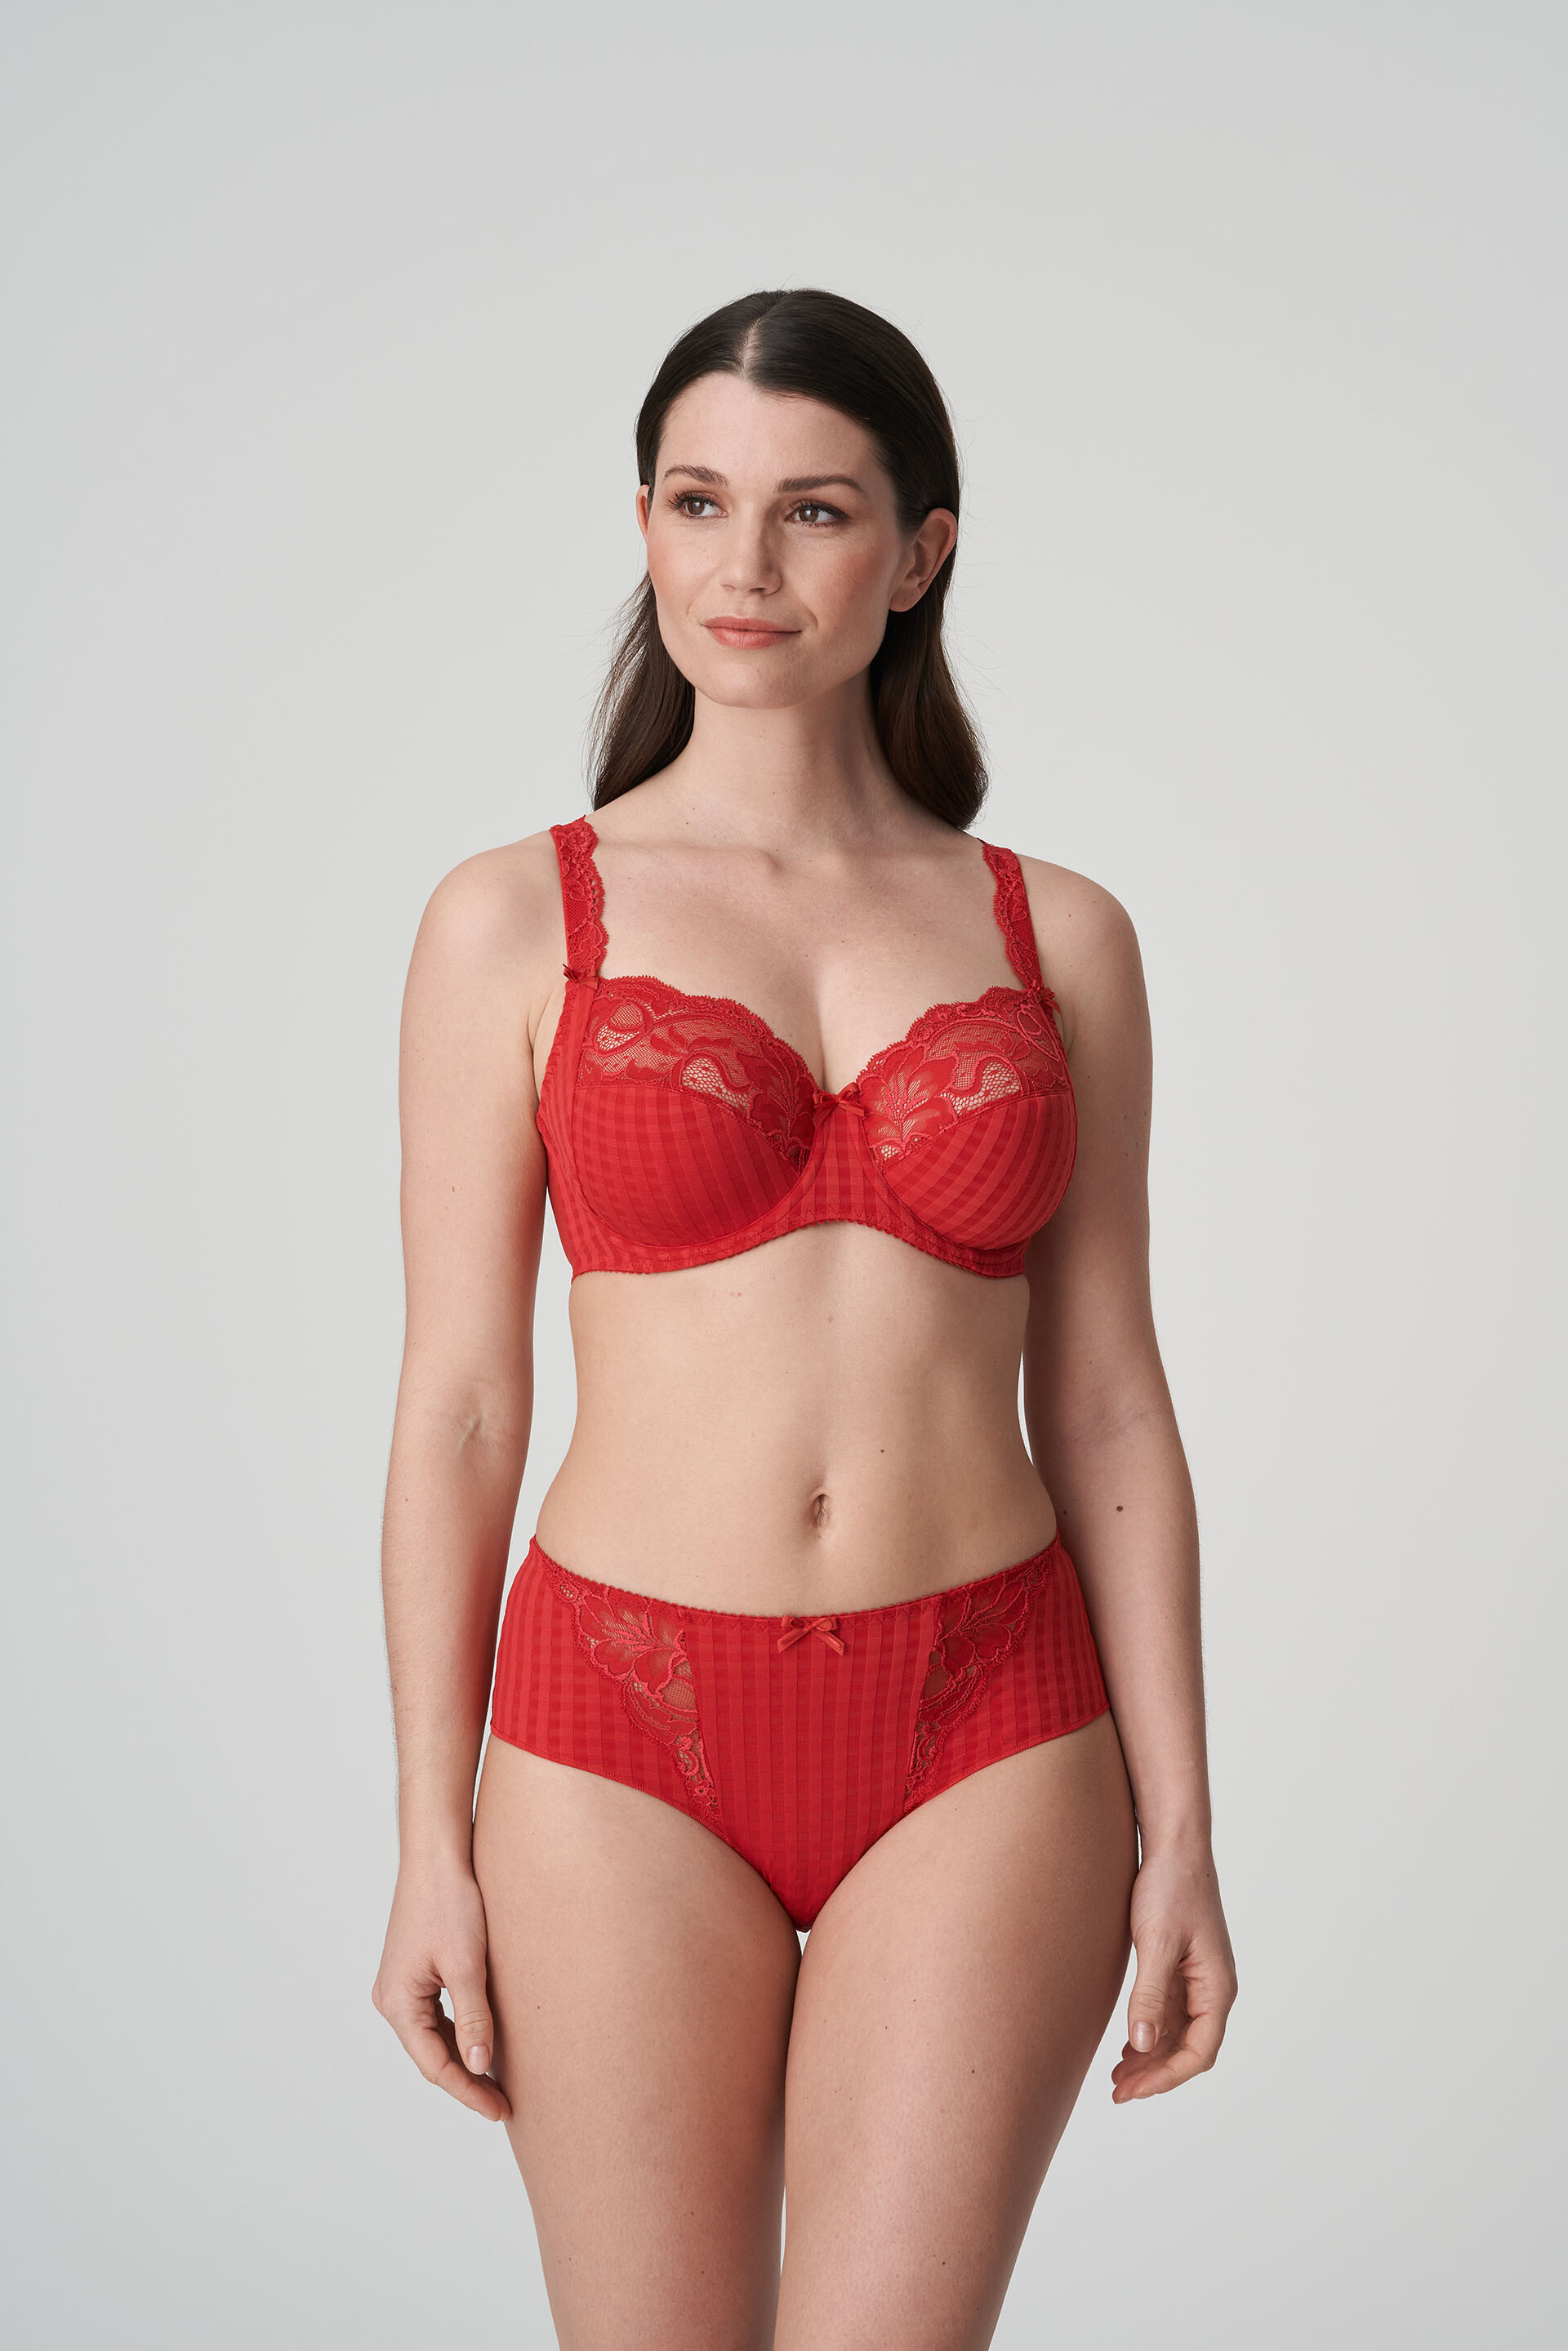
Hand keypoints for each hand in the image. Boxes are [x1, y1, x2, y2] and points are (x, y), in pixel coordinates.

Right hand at [372, 1855, 512, 2121]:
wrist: (438, 1856)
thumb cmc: (450, 1903)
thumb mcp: (467, 1964)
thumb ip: (473, 2017)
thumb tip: (480, 2066)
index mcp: (398, 2003)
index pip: (435, 2065)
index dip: (468, 2092)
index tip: (499, 2110)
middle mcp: (392, 1999)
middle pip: (430, 2055)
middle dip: (466, 2080)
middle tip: (503, 2104)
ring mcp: (401, 1986)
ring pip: (433, 2037)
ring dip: (462, 2058)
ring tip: (497, 2081)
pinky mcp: (414, 1972)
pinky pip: (434, 2016)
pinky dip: (457, 2032)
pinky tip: (482, 2041)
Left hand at [1111, 1846, 1236, 2101]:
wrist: (1174, 1846)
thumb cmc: (1171, 1887)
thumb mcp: (1156, 1941)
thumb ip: (1150, 1994)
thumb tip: (1141, 2044)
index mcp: (1217, 1987)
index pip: (1199, 2052)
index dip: (1166, 2076)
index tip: (1132, 2090)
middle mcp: (1213, 1989)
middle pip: (1189, 2049)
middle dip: (1155, 2074)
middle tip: (1117, 2093)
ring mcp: (1198, 1979)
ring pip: (1177, 2034)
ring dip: (1150, 2057)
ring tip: (1116, 2078)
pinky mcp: (1181, 1968)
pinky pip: (1169, 2013)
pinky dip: (1149, 2032)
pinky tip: (1126, 2045)